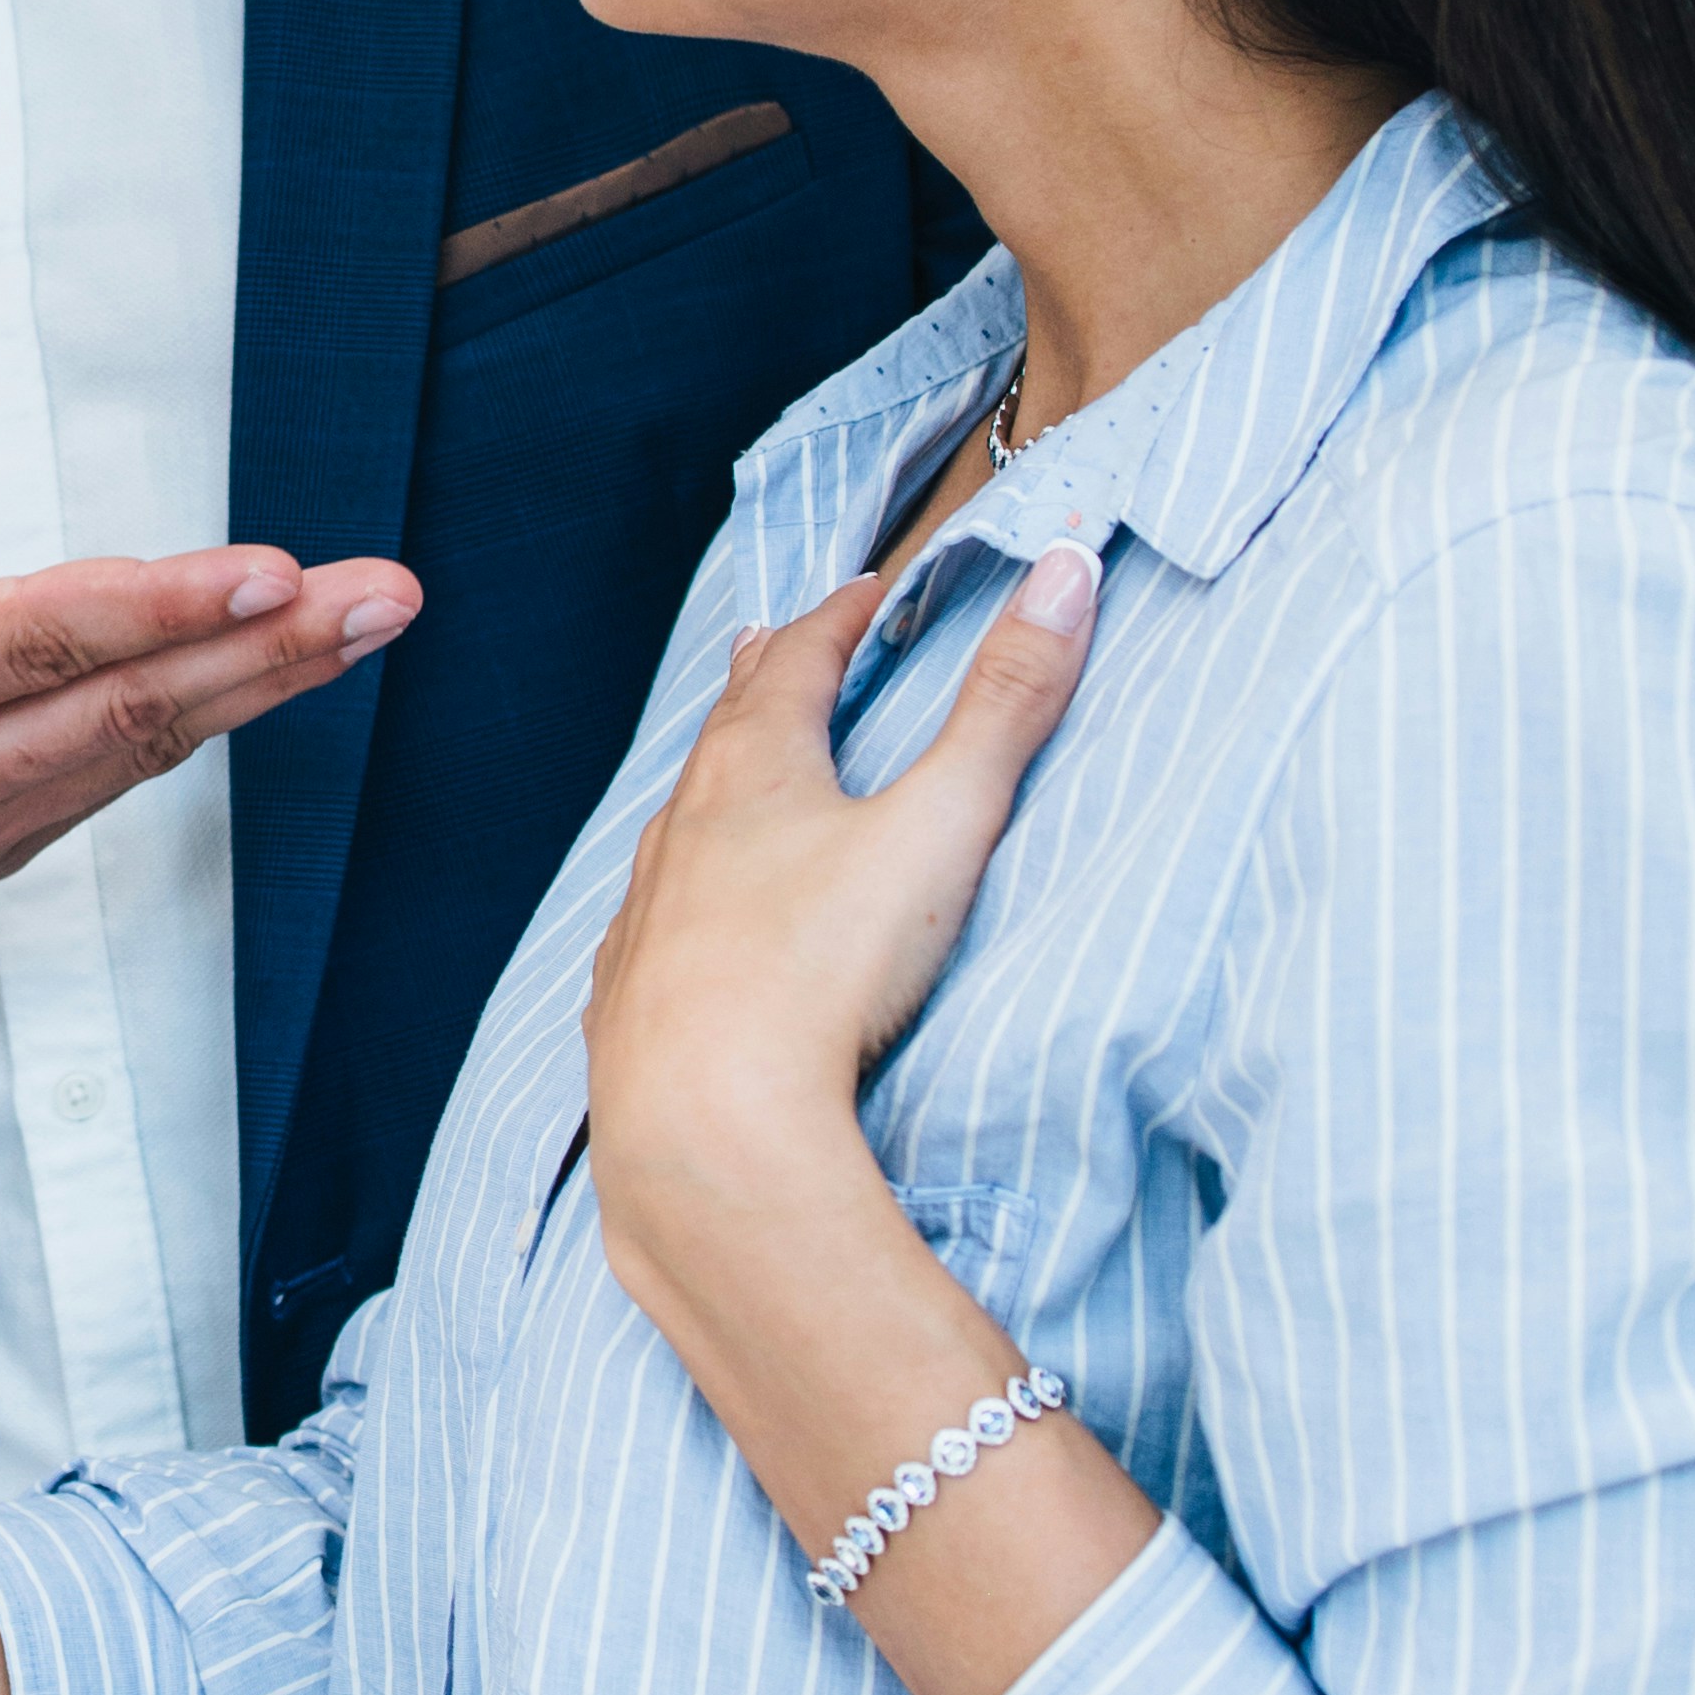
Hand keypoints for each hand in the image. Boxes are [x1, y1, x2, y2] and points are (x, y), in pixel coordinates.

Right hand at [0, 315, 416, 1064]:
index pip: (25, 645)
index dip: (155, 606)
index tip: (263, 568)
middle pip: (119, 716)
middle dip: (264, 651)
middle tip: (381, 596)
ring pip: (130, 763)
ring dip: (255, 693)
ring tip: (358, 626)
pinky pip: (98, 792)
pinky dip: (187, 734)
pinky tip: (259, 681)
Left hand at [585, 546, 1099, 1334]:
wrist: (705, 1121)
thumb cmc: (822, 968)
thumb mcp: (939, 826)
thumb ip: (1006, 707)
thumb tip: (1064, 572)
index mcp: (754, 772)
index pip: (797, 664)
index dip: (838, 622)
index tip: (866, 593)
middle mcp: (683, 830)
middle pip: (724, 731)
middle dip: (761, 681)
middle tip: (770, 644)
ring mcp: (645, 915)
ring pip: (677, 824)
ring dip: (711, 784)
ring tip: (725, 765)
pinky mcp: (630, 999)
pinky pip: (646, 922)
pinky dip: (671, 892)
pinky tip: (672, 916)